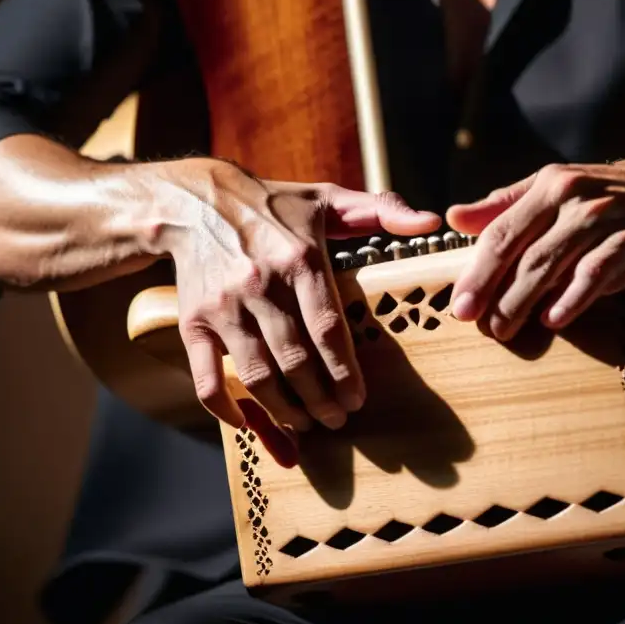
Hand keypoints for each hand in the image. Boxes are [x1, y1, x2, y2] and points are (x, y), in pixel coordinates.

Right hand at [161, 158, 440, 464]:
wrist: (193, 202)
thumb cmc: (274, 205)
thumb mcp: (329, 199)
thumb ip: (383, 211)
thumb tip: (432, 221)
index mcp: (300, 258)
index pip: (327, 327)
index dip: (345, 371)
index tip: (358, 398)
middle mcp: (260, 284)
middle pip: (296, 360)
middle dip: (320, 400)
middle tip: (337, 419)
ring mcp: (224, 306)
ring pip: (257, 374)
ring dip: (284, 410)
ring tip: (305, 424)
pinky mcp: (192, 321)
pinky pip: (207, 377)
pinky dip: (227, 409)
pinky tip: (250, 422)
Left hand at [445, 157, 624, 340]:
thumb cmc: (613, 193)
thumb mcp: (558, 187)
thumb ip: (507, 204)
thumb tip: (455, 218)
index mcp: (549, 186)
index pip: (501, 232)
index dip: (475, 270)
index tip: (457, 303)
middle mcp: (573, 199)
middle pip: (521, 251)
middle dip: (491, 290)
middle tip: (471, 321)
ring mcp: (605, 221)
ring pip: (552, 264)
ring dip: (523, 300)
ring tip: (503, 329)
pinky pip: (597, 273)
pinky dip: (573, 298)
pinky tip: (554, 320)